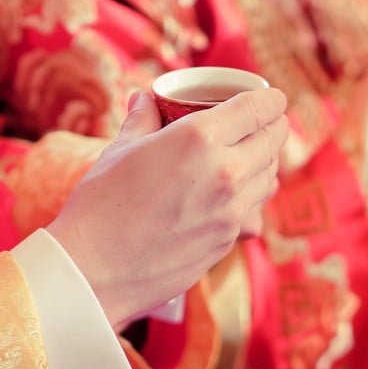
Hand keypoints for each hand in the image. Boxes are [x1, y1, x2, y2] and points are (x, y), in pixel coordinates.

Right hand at [46, 88, 288, 326]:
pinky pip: (254, 212)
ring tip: (251, 156)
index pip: (258, 109)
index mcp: (199, 139)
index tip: (273, 99)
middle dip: (273, 126)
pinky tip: (234, 196)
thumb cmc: (99, 204)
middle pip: (273, 140)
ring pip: (270, 177)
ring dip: (266, 162)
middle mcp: (225, 172)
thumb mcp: (120, 149)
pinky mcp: (228, 241)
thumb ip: (142, 119)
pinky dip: (252, 199)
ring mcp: (231, 211)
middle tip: (266, 122)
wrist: (93, 270)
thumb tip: (144, 98)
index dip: (271, 100)